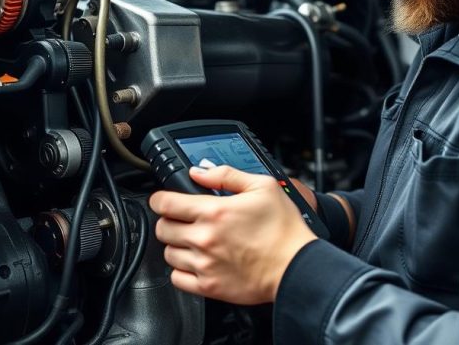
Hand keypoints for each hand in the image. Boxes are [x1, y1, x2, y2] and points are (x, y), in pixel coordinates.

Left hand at [149, 165, 317, 304]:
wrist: (297, 266)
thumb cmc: (284, 229)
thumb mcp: (262, 186)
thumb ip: (227, 174)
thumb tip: (199, 172)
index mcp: (214, 212)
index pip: (164, 203)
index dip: (161, 199)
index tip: (165, 200)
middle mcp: (204, 238)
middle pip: (162, 228)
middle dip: (169, 221)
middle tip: (183, 220)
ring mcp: (204, 265)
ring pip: (168, 253)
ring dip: (177, 245)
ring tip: (194, 242)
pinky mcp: (209, 287)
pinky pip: (177, 279)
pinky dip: (181, 271)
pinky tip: (195, 263)